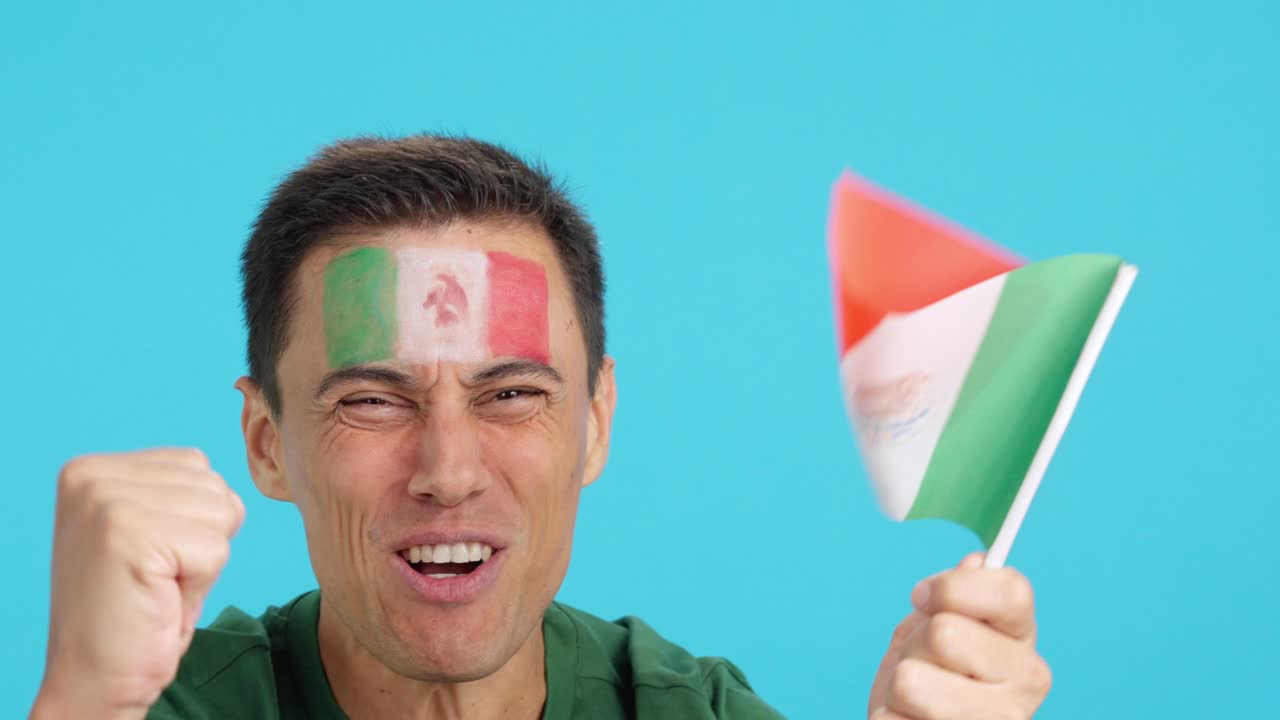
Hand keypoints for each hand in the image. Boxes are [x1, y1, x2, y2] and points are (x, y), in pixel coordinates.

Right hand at [31, 448, 244, 719]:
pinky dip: (200, 584)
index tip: (150, 558)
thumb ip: (175, 492)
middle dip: (203, 540)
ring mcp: (106, 502)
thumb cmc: (134, 611)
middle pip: (214, 487)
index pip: (196, 465)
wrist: (94, 680)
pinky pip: (215, 549)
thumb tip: (229, 478)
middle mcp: (93, 476)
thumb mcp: (150, 530)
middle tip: (156, 579)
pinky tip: (159, 601)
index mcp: (94, 469)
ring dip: (203, 562)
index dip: (193, 522)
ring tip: (158, 587)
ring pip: (221, 513)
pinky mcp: (127, 535)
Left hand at [867, 553, 1051, 719]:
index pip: (1010, 592)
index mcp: (1022, 638)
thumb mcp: (938, 622)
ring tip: (916, 698)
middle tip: (924, 663)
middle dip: (915, 645)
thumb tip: (978, 563)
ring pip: (911, 682)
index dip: (952, 587)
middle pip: (944, 633)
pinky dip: (889, 719)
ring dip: (897, 688)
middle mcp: (1026, 682)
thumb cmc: (930, 670)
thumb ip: (959, 594)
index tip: (923, 596)